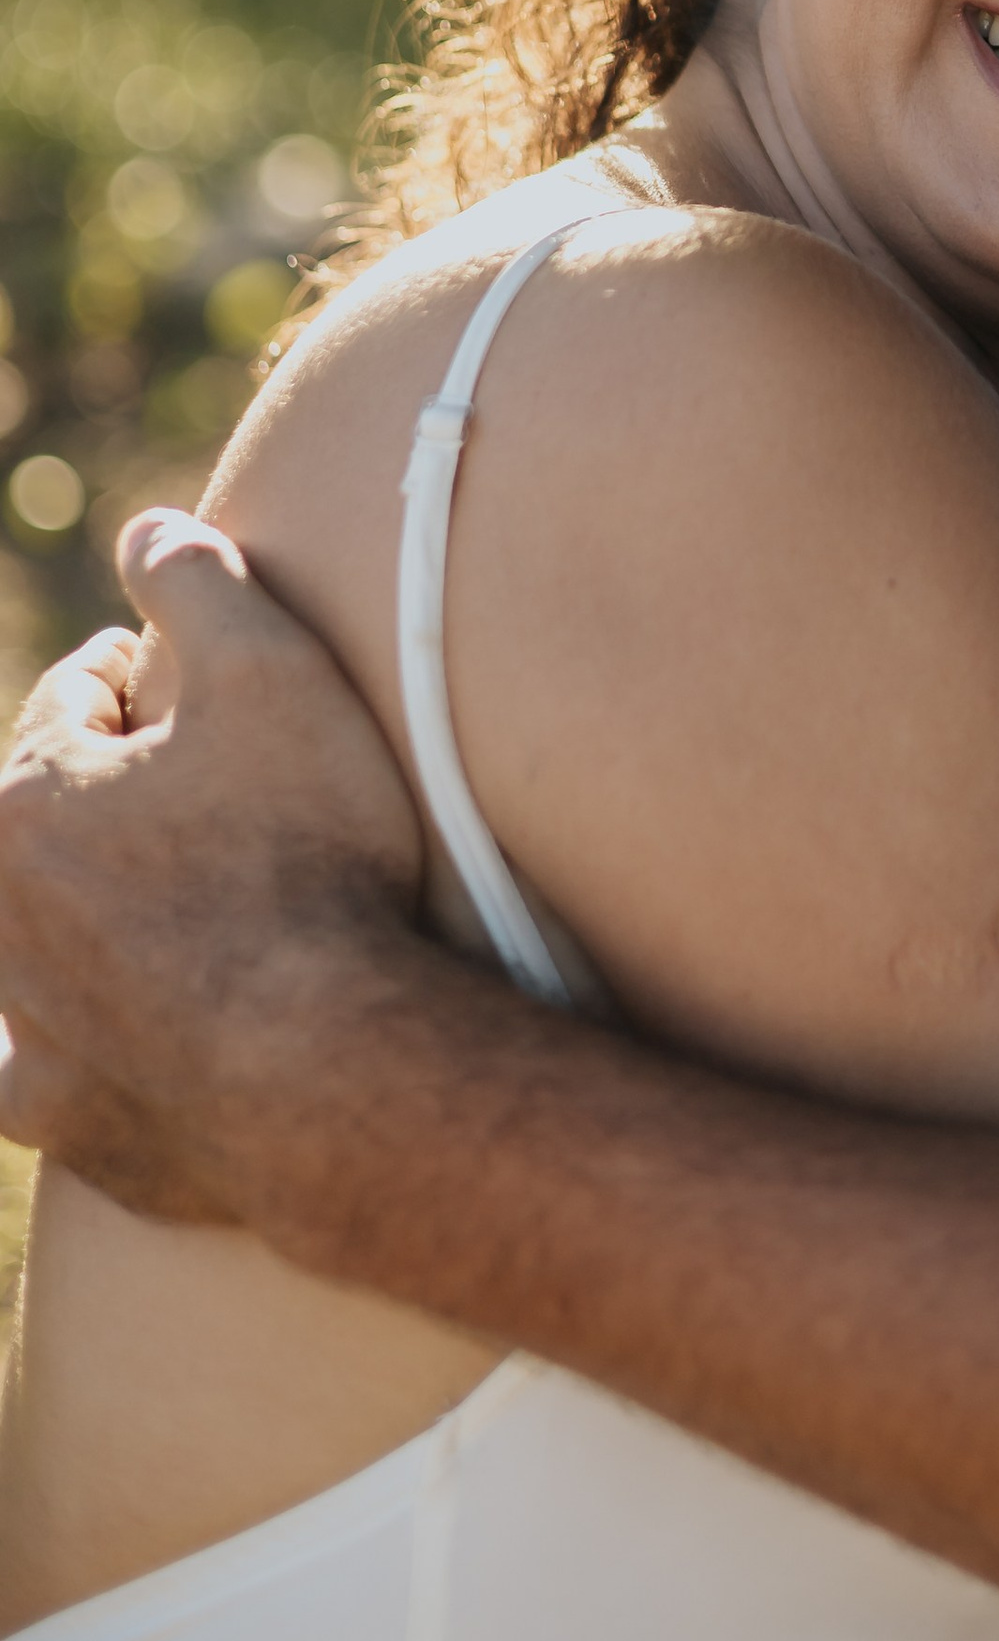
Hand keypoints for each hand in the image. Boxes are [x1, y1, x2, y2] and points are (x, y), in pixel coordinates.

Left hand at [0, 510, 423, 1222]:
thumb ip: (197, 584)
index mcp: (29, 798)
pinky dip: (36, 1050)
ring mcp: (23, 1022)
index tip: (195, 685)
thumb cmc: (304, 855)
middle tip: (192, 786)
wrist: (324, 1062)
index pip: (76, 700)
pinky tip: (67, 1044)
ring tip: (144, 906)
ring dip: (63, 915)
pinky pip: (18, 1074)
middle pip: (35, 816)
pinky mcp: (59, 1115)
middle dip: (99, 790)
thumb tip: (143, 525)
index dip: (143, 677)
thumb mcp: (272, 673)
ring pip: (17, 942)